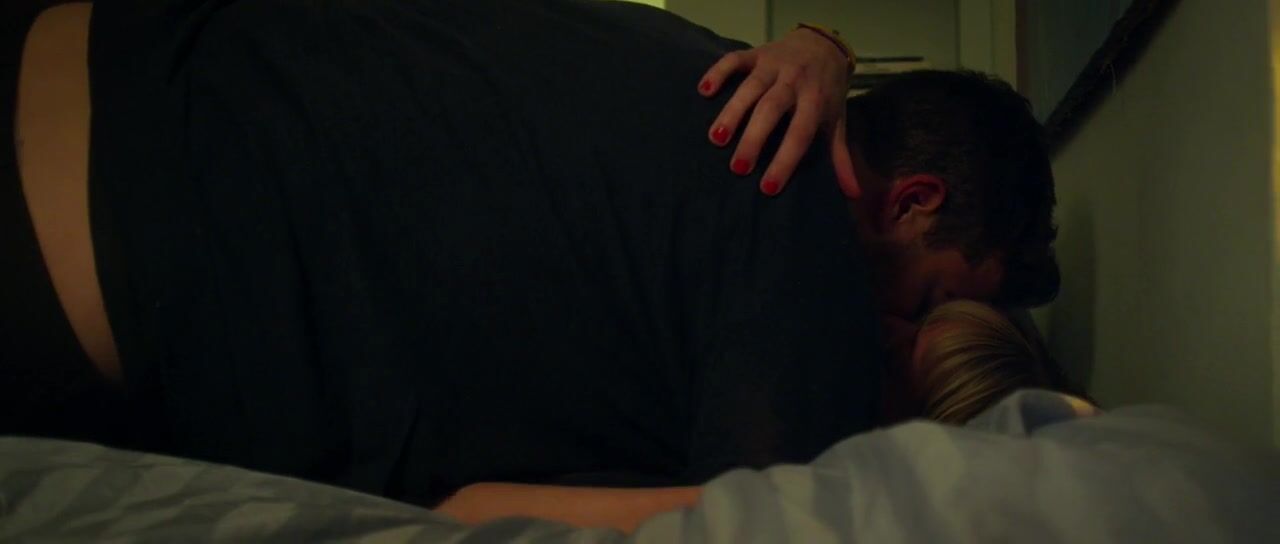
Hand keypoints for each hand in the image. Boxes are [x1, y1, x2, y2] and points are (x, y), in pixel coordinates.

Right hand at [698, 29, 860, 197]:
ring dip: (732, 112)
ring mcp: (773, 64)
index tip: (767, 187)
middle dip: (754, 138)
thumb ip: (840, 156)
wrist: (823, 45)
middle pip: (771, 109)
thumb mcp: (836, 121)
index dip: (785, 160)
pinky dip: (718, 73)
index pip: (800, 133)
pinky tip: (703, 92)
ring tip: (715, 138)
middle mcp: (794, 80)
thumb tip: (852, 193)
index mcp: (816, 100)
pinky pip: (734, 60)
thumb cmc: (826, 91)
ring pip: (750, 87)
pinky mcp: (756, 53)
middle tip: (737, 168)